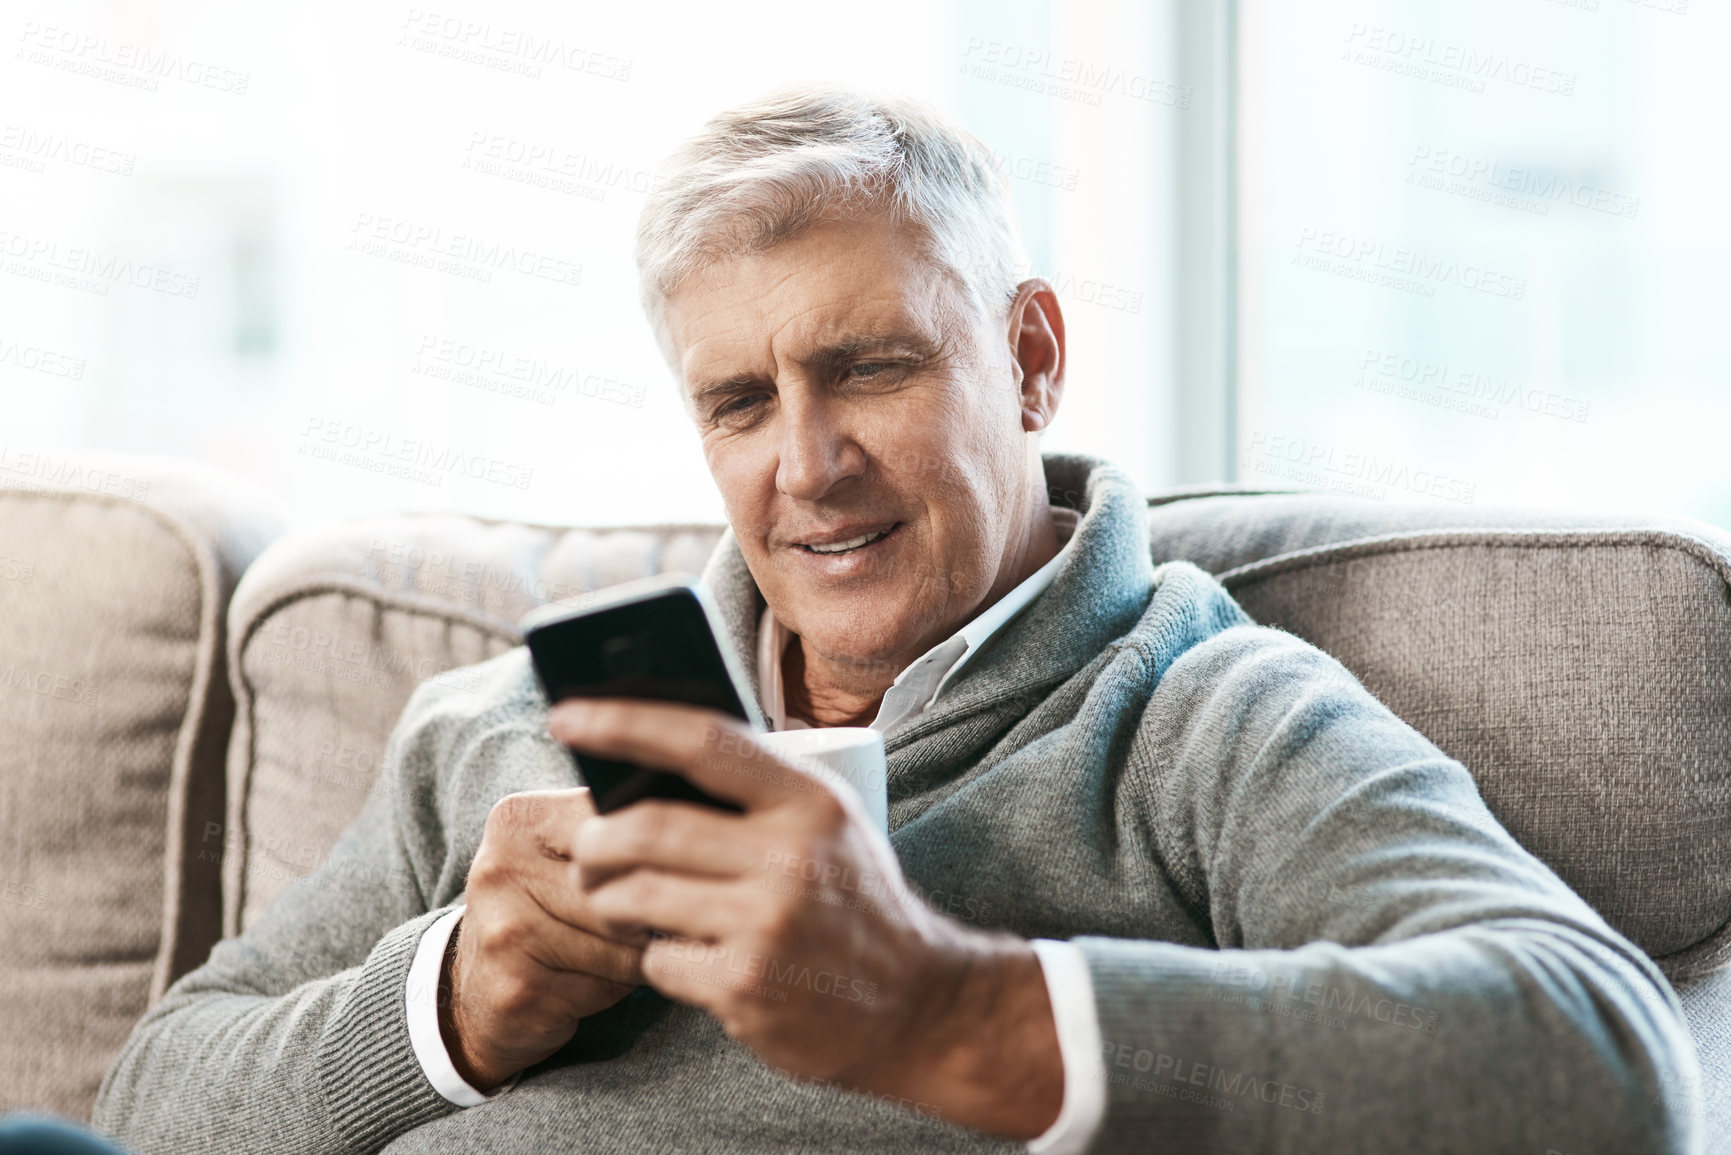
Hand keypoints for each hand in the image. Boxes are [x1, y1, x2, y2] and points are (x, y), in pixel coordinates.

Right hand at [439, 788, 646, 1089]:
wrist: (471, 995)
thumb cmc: (544, 913)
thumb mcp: (564, 855)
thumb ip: (615, 830)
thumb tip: (701, 821)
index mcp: (520, 818)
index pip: (623, 828)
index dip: (652, 860)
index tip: (661, 874)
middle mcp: (502, 866)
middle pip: (627, 889)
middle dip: (647, 915)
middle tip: (635, 926)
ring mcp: (504, 929)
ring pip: (623, 942)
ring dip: (634, 958)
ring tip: (607, 956)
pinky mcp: (516, 987)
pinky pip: (605, 986)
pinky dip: (612, 991)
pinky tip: (584, 985)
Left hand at [549, 700, 1063, 1137]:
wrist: (919, 1006)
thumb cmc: (855, 902)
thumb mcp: (828, 824)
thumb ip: (757, 789)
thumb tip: (645, 758)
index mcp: (809, 800)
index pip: (701, 740)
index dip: (624, 722)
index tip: (567, 715)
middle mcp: (791, 856)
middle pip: (648, 828)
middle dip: (597, 839)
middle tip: (588, 848)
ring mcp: (767, 925)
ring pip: (637, 895)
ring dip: (610, 898)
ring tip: (618, 899)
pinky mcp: (746, 986)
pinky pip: (658, 959)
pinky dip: (654, 956)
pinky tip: (682, 954)